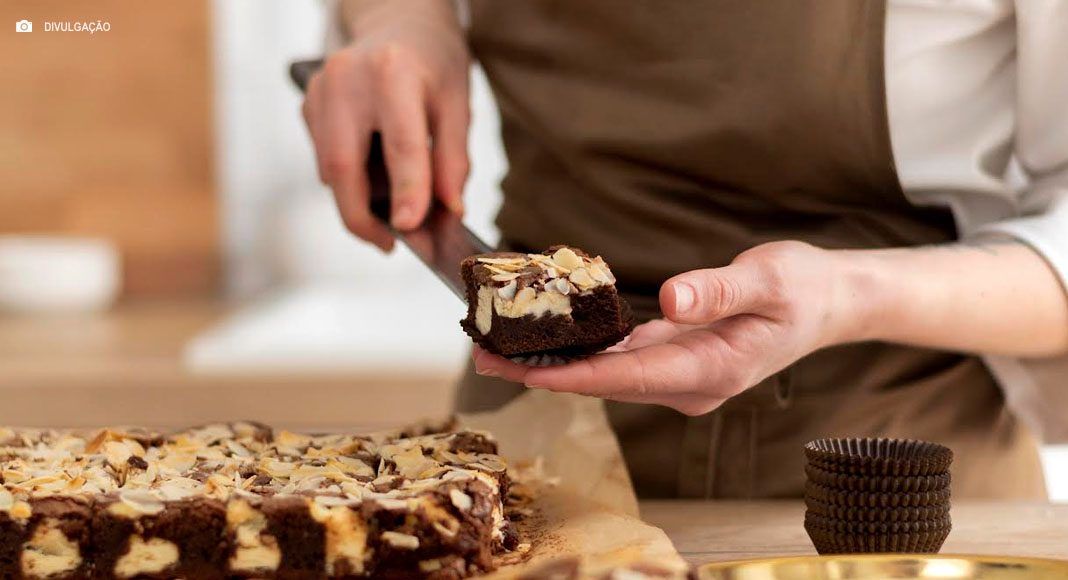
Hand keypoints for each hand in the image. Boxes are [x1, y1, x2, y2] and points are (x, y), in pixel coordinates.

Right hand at [303, 0, 469, 249]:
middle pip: (343, 166)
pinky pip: (324, 159)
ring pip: (328, 169)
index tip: (410, 228)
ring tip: (390, 204)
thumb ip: (454, 160)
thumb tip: (449, 209)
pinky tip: (373, 173)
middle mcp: (347, 80)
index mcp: (394, 73)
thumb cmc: (432, 63)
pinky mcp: (308, 104)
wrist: (399, 23)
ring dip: (357, 199)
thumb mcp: (457, 104)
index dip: (406, 192)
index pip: (401, 145)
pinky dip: (349, 180)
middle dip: (361, 217)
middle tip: (387, 244)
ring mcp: (321, 91)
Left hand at [472, 242, 866, 415]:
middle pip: (607, 383)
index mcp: (714, 370)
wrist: (829, 304)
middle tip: (483, 360)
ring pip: (608, 374)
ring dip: (555, 364)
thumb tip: (671, 300)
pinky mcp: (675, 360)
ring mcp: (682, 376)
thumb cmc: (803, 289)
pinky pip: (620, 360)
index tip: (526, 372)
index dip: (576, 376)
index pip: (631, 377)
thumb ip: (720, 290)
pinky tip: (545, 338)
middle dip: (545, 373)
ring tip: (496, 350)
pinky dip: (581, 351)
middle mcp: (691, 383)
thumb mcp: (771, 280)